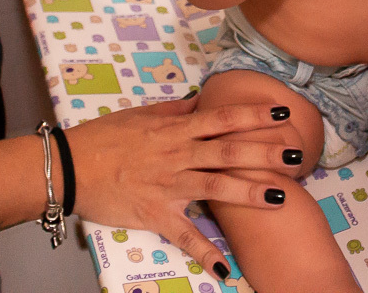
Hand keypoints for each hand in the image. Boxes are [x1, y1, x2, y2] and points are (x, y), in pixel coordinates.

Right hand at [66, 96, 300, 277]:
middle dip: (266, 151)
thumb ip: (174, 109)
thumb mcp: (140, 114)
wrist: (70, 167)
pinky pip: (184, 235)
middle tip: (297, 153)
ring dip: (250, 192)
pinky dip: (204, 251)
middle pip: (229, 151)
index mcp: (176, 129)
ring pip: (216, 187)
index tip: (283, 111)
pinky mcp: (155, 214)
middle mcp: (177, 154)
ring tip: (282, 196)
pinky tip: (226, 266)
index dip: (255, 114)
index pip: (223, 118)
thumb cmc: (103, 138)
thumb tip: (199, 100)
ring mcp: (168, 185)